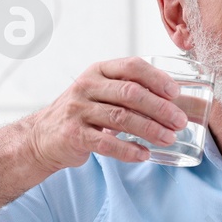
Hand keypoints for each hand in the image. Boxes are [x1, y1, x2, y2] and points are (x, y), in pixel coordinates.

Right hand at [26, 57, 190, 171]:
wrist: (42, 137)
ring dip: (149, 130)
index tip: (176, 93)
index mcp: (98, 71)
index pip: (132, 66)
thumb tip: (174, 100)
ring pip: (121, 117)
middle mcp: (87, 86)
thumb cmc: (82, 114)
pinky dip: (128, 150)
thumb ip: (129, 92)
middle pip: (130, 93)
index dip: (157, 79)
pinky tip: (144, 155)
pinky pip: (106, 142)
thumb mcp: (101, 93)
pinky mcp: (73, 134)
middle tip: (179, 122)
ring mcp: (78, 110)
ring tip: (168, 138)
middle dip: (159, 108)